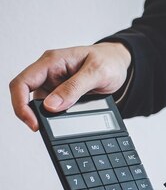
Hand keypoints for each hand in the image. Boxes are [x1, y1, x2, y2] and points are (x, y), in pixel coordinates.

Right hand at [9, 42, 131, 130]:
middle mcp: (49, 72)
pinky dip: (60, 116)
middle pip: (28, 96)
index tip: (33, 122)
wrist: (119, 63)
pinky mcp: (63, 93)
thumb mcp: (97, 73)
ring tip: (65, 124)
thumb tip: (51, 105)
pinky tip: (70, 120)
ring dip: (49, 116)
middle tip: (50, 128)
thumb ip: (74, 88)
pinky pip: (55, 107)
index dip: (21, 104)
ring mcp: (55, 83)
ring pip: (41, 104)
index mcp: (52, 61)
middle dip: (35, 114)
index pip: (23, 82)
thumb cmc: (109, 61)